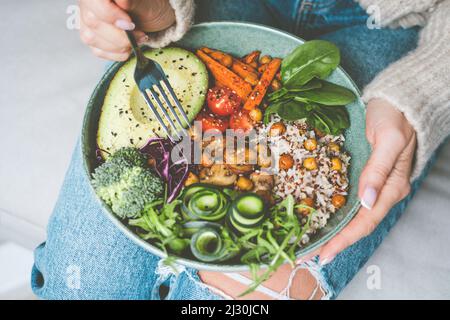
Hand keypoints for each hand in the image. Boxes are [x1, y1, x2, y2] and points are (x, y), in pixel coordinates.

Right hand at [79, 0, 175, 60]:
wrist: (155, 17)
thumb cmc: (150, 6)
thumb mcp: (146, 2)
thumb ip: (130, 1)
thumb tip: (121, 1)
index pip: (96, 3)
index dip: (110, 15)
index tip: (130, 24)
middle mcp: (89, 4)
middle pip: (92, 22)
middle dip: (120, 35)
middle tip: (139, 34)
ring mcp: (87, 22)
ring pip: (92, 38)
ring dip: (119, 45)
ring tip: (136, 39)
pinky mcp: (93, 39)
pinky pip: (97, 51)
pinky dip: (117, 53)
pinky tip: (129, 46)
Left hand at [297, 99, 415, 265]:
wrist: (396, 100)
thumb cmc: (395, 117)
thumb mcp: (389, 139)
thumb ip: (378, 169)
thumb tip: (367, 200)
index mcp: (391, 187)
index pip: (365, 221)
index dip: (343, 239)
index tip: (323, 253)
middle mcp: (381, 192)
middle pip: (355, 225)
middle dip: (332, 241)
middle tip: (306, 255)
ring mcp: (371, 185)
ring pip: (350, 216)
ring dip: (330, 231)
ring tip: (308, 243)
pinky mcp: (362, 176)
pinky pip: (346, 201)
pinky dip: (332, 213)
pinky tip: (317, 218)